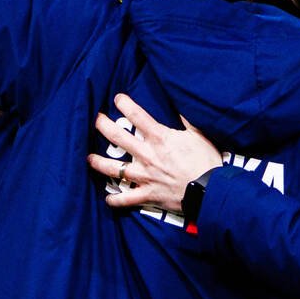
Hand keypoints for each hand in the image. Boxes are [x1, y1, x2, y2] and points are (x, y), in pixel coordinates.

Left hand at [88, 93, 224, 211]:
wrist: (211, 190)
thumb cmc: (206, 162)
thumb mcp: (199, 135)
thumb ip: (186, 121)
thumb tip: (179, 107)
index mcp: (160, 138)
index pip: (138, 116)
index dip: (125, 104)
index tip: (117, 98)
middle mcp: (148, 155)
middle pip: (118, 138)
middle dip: (104, 126)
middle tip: (96, 120)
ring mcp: (145, 176)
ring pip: (115, 169)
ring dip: (99, 163)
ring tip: (89, 158)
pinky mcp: (147, 194)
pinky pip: (126, 199)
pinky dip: (116, 200)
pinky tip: (108, 199)